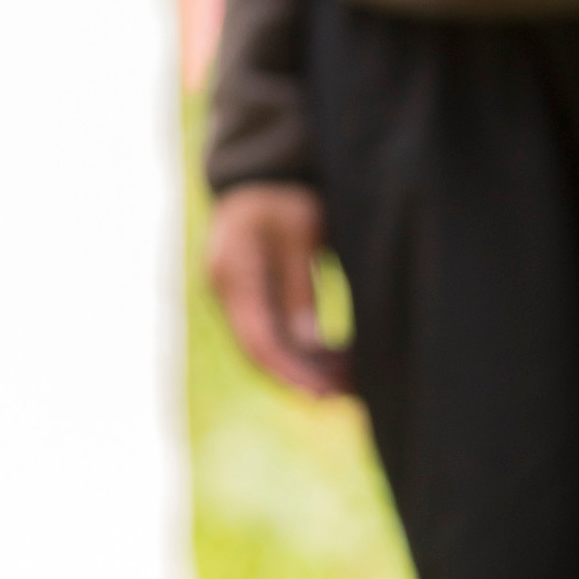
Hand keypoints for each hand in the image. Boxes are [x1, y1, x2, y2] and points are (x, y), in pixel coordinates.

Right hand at [206, 185, 351, 400]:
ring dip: (306, 370)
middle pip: (260, 353)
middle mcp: (225, 292)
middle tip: (349, 393)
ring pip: (267, 351)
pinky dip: (303, 355)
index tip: (325, 392)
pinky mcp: (247, 306)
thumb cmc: (283, 200)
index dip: (291, 370)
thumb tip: (306, 342)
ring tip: (352, 381)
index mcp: (235, 270)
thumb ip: (300, 284)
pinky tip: (339, 363)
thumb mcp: (302, 230)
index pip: (259, 338)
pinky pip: (272, 339)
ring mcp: (233, 301)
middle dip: (303, 378)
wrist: (255, 185)